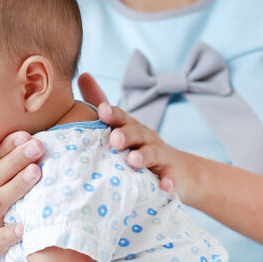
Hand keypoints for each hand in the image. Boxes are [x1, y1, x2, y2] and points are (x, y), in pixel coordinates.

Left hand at [78, 72, 189, 196]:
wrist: (180, 172)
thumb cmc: (140, 146)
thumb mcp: (122, 125)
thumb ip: (100, 101)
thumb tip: (82, 75)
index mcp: (130, 127)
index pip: (121, 117)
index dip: (112, 114)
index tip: (102, 110)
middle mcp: (146, 138)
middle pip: (137, 133)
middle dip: (126, 134)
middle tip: (114, 139)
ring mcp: (161, 157)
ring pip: (152, 154)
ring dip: (143, 156)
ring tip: (133, 160)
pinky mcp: (172, 176)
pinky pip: (170, 179)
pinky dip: (168, 182)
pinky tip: (165, 186)